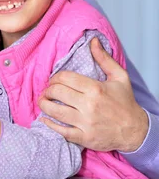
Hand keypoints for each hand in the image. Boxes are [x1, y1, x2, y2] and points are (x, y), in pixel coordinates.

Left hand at [39, 37, 148, 151]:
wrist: (136, 131)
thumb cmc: (125, 103)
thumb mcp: (119, 77)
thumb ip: (104, 59)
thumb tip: (93, 41)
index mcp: (95, 89)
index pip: (64, 78)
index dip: (55, 77)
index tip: (54, 80)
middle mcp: (89, 105)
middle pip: (57, 93)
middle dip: (48, 90)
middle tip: (48, 91)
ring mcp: (86, 123)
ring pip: (55, 111)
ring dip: (44, 105)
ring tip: (43, 101)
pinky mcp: (84, 137)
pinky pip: (61, 131)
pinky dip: (49, 124)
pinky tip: (44, 118)